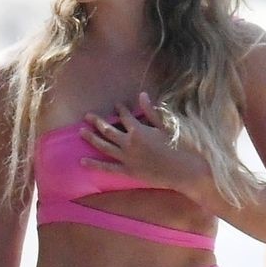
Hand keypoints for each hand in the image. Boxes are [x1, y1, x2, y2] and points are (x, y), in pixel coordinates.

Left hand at [79, 92, 206, 198]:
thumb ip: (151, 112)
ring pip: (104, 146)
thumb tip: (141, 95)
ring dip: (91, 138)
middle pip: (108, 130)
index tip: (116, 105)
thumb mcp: (166, 126)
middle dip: (97, 122)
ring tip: (80, 132)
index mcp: (139, 130)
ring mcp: (126, 158)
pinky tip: (82, 161)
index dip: (120, 110)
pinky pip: (107, 168)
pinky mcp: (127, 171)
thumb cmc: (180, 146)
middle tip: (87, 116)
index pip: (125, 117)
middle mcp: (129, 143)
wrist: (185, 171)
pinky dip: (94, 164)